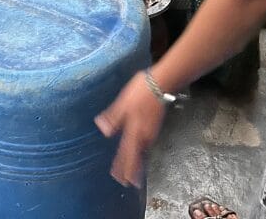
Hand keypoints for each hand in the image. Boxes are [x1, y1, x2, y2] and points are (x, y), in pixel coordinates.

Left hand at [95, 71, 165, 188]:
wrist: (162, 83)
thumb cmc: (140, 91)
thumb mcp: (122, 102)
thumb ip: (113, 117)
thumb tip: (103, 130)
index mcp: (134, 129)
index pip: (126, 152)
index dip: (122, 166)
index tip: (120, 178)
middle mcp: (144, 134)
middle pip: (136, 156)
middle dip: (131, 170)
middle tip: (126, 182)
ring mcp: (151, 131)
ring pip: (142, 151)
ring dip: (137, 162)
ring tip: (132, 172)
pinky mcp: (154, 126)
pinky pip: (147, 145)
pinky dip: (142, 153)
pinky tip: (140, 152)